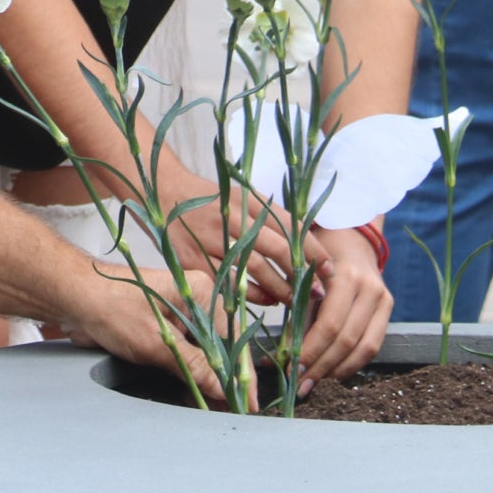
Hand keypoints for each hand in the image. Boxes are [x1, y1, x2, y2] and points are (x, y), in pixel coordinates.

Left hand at [56, 264, 236, 404]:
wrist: (74, 298)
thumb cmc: (112, 309)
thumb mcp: (157, 342)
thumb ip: (194, 366)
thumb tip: (223, 387)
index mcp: (200, 292)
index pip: (233, 338)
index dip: (241, 373)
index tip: (247, 402)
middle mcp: (195, 301)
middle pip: (222, 346)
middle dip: (225, 379)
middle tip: (230, 409)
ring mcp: (181, 314)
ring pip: (205, 352)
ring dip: (208, 379)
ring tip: (213, 406)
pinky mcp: (166, 327)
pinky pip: (188, 353)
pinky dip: (192, 373)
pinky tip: (194, 393)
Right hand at [156, 169, 303, 305]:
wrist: (162, 192)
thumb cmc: (209, 198)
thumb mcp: (241, 196)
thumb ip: (269, 216)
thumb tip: (310, 240)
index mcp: (247, 200)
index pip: (290, 225)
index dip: (314, 249)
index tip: (330, 269)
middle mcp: (231, 217)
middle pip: (276, 248)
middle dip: (301, 273)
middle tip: (317, 291)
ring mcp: (211, 238)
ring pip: (254, 268)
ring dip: (279, 288)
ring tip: (293, 300)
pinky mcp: (194, 258)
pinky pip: (228, 282)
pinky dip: (250, 294)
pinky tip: (264, 299)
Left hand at [296, 223, 392, 379]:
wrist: (350, 237)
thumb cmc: (317, 257)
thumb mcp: (302, 279)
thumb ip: (296, 315)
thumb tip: (280, 357)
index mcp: (344, 276)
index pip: (329, 325)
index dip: (311, 351)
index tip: (291, 371)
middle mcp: (369, 288)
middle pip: (347, 340)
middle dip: (321, 366)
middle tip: (300, 385)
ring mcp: (383, 299)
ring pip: (363, 347)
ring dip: (337, 370)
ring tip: (315, 382)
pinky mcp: (388, 308)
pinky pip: (373, 345)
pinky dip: (353, 363)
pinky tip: (333, 372)